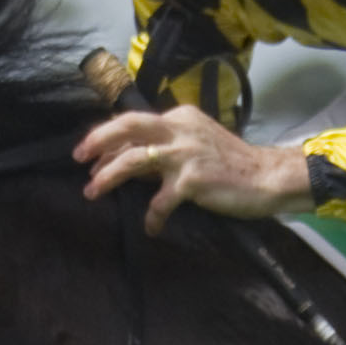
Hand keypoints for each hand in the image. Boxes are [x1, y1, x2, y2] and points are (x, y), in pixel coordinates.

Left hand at [75, 106, 311, 232]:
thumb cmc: (234, 165)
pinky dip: (152, 216)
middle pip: (127, 127)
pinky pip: (160, 201)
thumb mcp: (198, 144)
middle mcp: (179, 129)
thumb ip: (168, 147)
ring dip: (108, 176)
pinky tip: (151, 227)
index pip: (135, 122)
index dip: (108, 138)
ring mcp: (185, 154)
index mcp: (180, 117)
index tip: (91, 155)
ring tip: (92, 191)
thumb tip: (132, 162)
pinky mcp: (192, 180)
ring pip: (133, 159)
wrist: (267, 178)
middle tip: (78, 159)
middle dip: (97, 141)